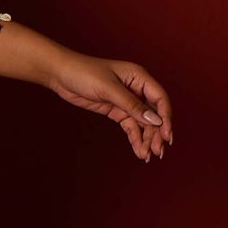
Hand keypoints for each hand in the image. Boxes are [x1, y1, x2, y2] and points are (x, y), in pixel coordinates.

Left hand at [46, 50, 173, 161]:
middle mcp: (136, 89)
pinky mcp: (116, 110)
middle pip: (153, 114)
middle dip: (156, 133)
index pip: (160, 98)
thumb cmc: (84, 72)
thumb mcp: (109, 88)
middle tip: (157, 151)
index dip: (166, 117)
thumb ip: (132, 105)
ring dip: (146, 139)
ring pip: (143, 123)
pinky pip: (130, 126)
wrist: (60, 74)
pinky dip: (135, 138)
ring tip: (146, 156)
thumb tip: (155, 120)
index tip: (167, 135)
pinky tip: (139, 151)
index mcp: (139, 77)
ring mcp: (126, 101)